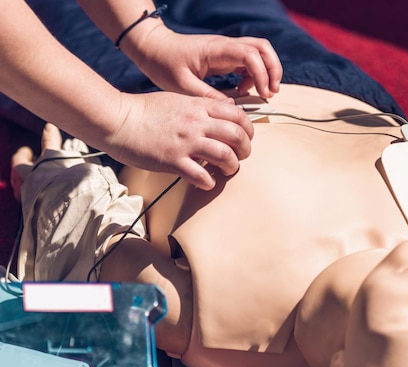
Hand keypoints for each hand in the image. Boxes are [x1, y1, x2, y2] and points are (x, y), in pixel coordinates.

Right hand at [106, 91, 253, 189]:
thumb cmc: (144, 110)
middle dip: (245, 149)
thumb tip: (226, 109)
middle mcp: (197, 123)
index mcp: (199, 107)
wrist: (117, 119)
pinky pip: (201, 175)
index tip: (245, 137)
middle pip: (237, 135)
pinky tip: (206, 182)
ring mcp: (186, 142)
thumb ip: (202, 105)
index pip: (238, 114)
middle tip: (241, 157)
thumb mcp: (178, 99)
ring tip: (227, 170)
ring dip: (232, 166)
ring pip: (225, 155)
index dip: (248, 128)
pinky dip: (209, 183)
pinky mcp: (173, 161)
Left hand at [129, 28, 281, 99]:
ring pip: (259, 52)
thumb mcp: (183, 86)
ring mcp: (227, 50)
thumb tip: (232, 109)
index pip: (250, 55)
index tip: (263, 93)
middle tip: (271, 91)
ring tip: (263, 92)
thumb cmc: (164, 64)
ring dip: (267, 71)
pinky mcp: (225, 56)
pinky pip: (248, 61)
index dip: (261, 74)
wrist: (154, 49)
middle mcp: (226, 46)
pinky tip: (244, 90)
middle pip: (262, 47)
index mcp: (216, 50)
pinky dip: (254, 75)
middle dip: (273, 69)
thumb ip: (209, 97)